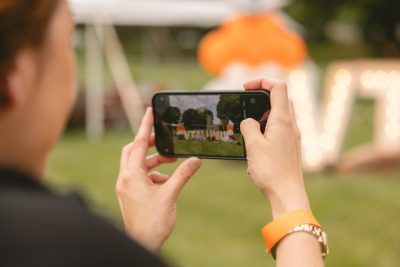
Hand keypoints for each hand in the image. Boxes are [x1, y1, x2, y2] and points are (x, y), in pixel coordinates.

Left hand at [116, 108, 201, 252]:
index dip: (145, 126)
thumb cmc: (153, 222)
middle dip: (149, 143)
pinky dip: (151, 173)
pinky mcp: (129, 194)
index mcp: (132, 175)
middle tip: (164, 140)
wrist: (142, 243)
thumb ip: (183, 175)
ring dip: (153, 160)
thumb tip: (195, 160)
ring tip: (171, 162)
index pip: (139, 143)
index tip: (149, 111)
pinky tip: (165, 180)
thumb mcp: (170, 195)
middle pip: (133, 151)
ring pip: (136, 164)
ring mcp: (125, 187)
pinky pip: (138, 176)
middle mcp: (125, 179)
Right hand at [240, 77, 309, 218]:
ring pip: (279, 115)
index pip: (278, 86)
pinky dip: (266, 130)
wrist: (287, 194)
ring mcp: (292, 136)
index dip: (262, 81)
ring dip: (262, 116)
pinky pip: (279, 130)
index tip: (246, 87)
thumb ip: (248, 126)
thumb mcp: (253, 145)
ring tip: (249, 131)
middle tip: (246, 107)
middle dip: (261, 98)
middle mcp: (291, 125)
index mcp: (283, 120)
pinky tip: (256, 148)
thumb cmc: (271, 171)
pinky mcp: (290, 146)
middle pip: (280, 99)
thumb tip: (248, 122)